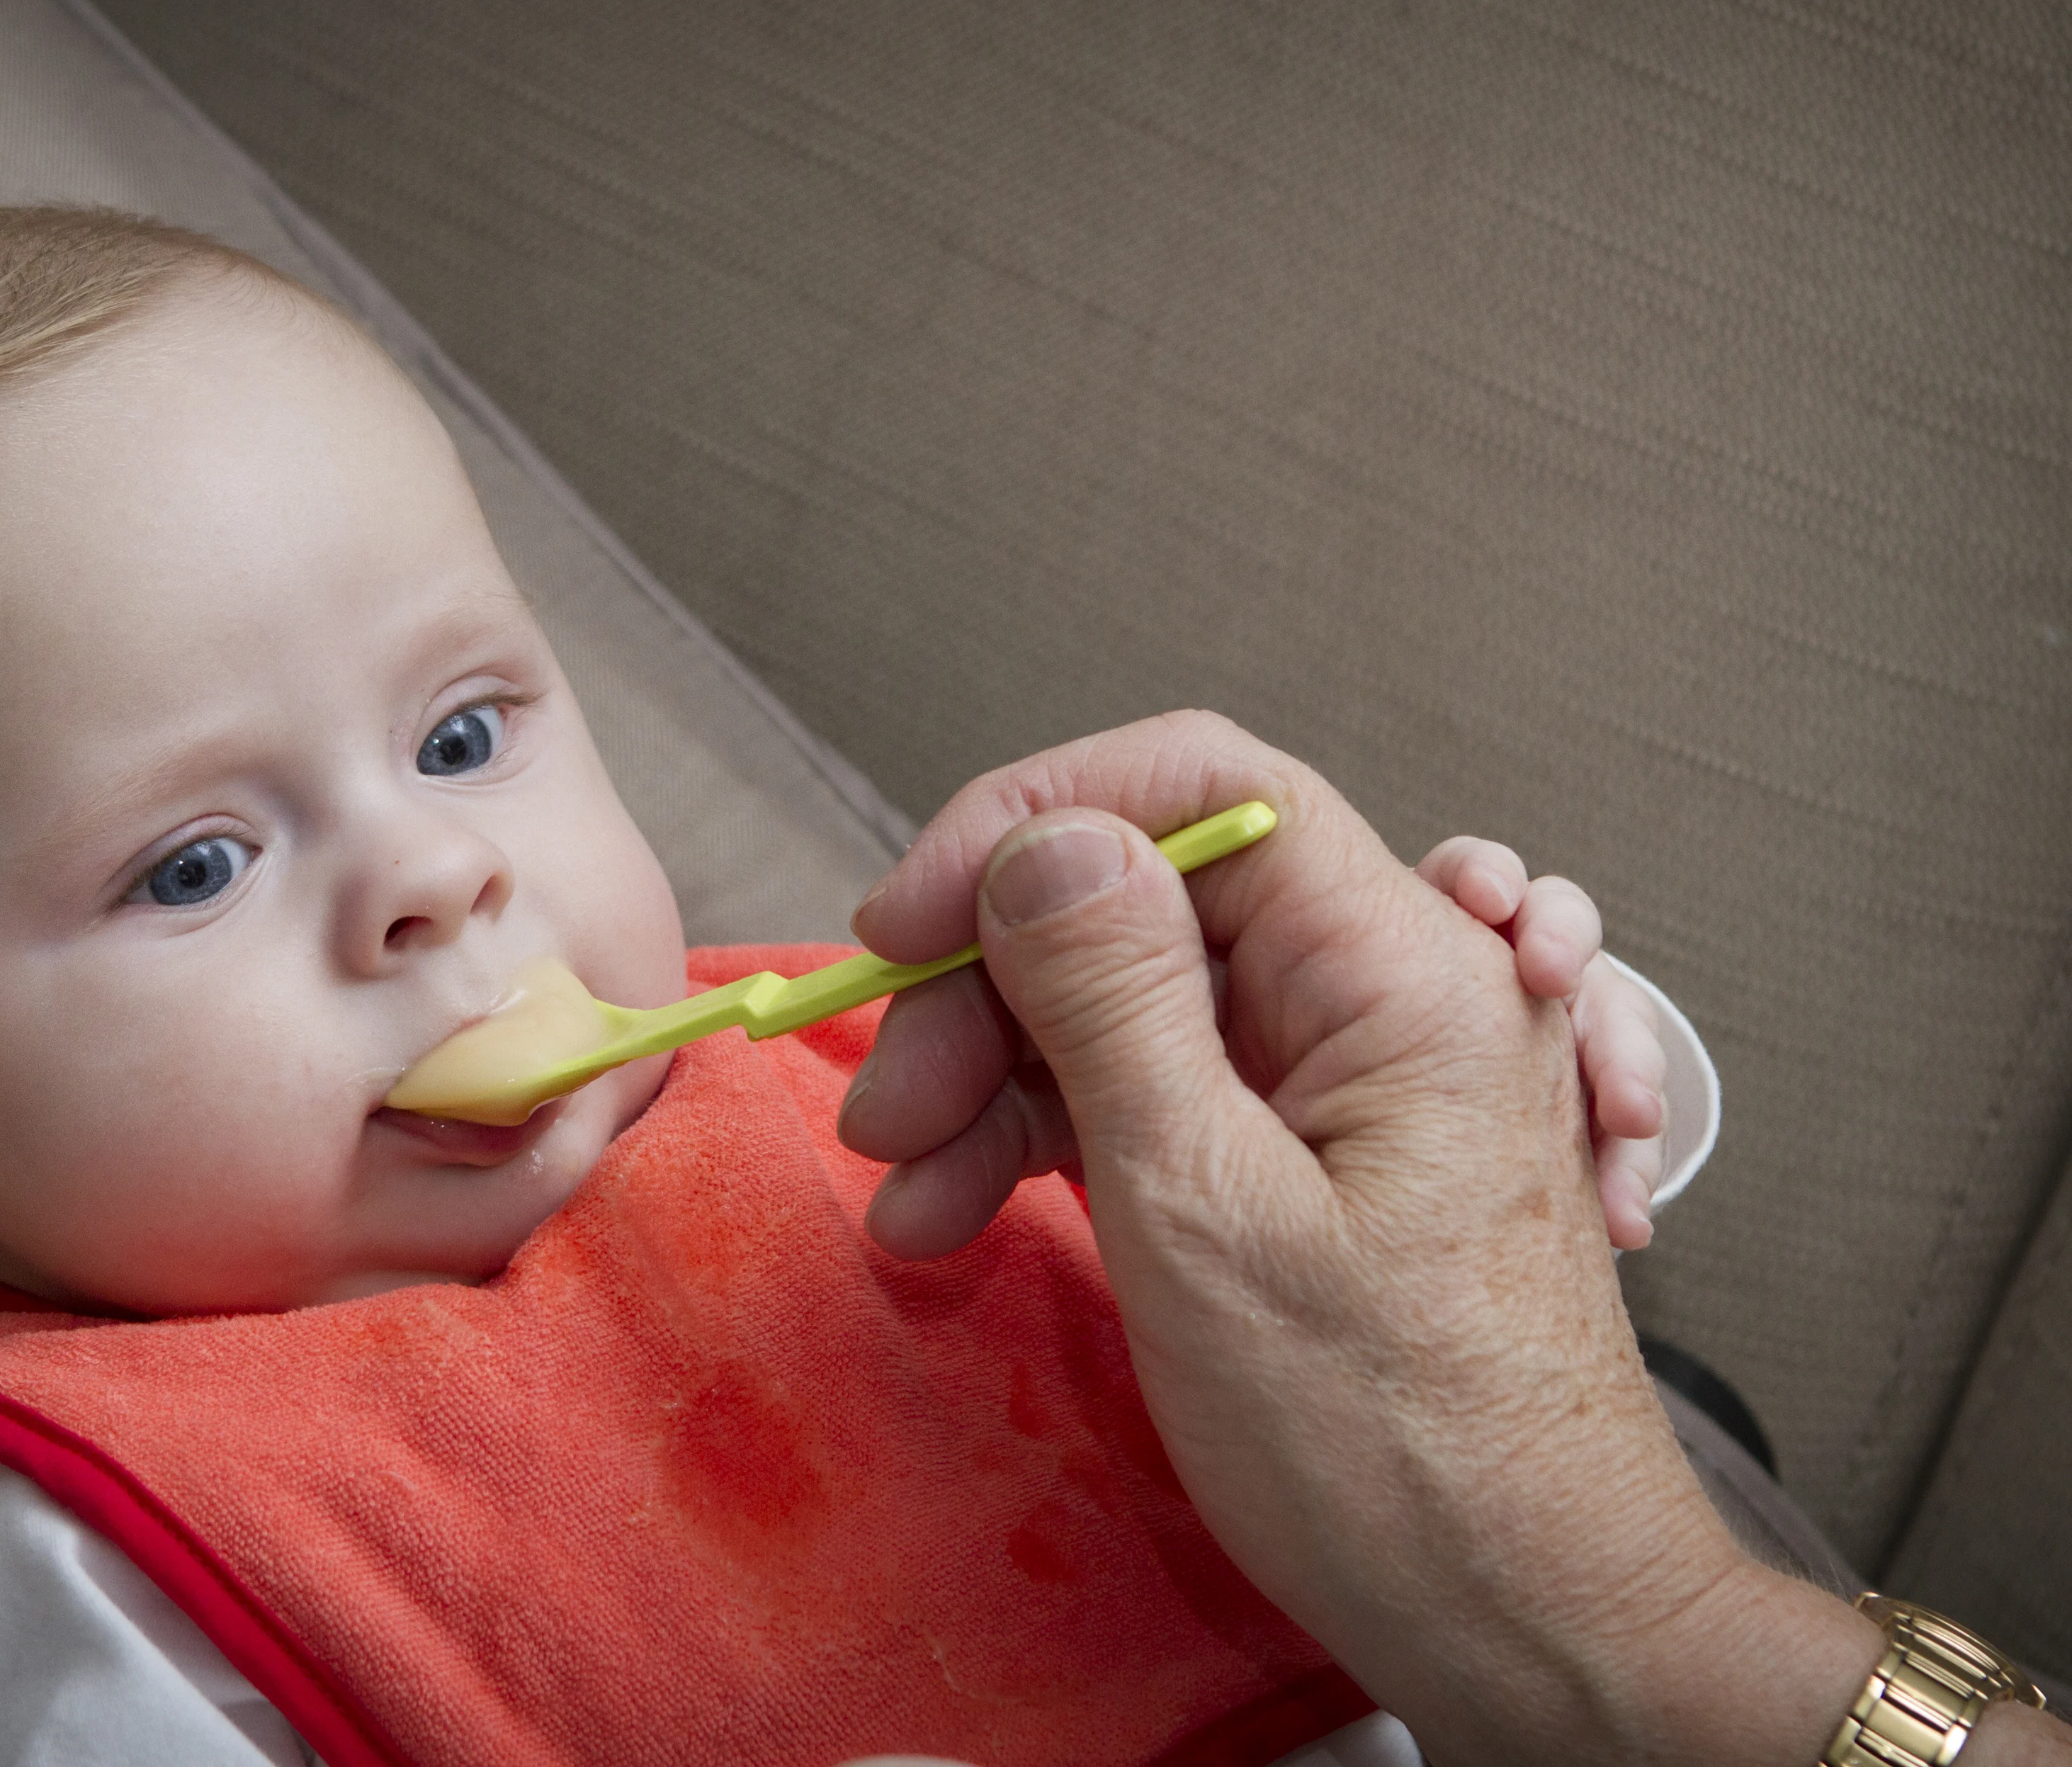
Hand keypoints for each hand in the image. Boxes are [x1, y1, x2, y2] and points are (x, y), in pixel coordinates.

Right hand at [839, 711, 1883, 1765]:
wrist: (1526, 1622)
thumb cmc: (1392, 1447)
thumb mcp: (1209, 1214)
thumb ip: (1119, 1004)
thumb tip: (1047, 842)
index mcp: (1399, 972)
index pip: (1210, 787)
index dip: (1036, 819)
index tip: (907, 922)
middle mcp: (1382, 996)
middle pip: (1148, 902)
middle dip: (989, 987)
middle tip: (883, 1108)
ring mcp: (1342, 1079)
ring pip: (1132, 1003)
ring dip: (996, 1080)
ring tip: (909, 1197)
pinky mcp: (1304, 1156)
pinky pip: (1157, 1095)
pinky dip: (1050, 1142)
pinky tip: (962, 1215)